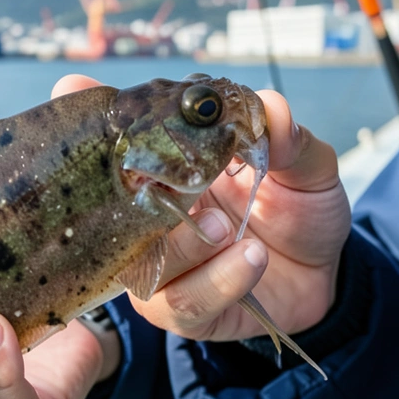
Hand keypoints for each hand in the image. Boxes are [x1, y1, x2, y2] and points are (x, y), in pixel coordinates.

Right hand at [54, 74, 349, 341]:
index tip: (72, 87)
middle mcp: (153, 221)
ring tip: (224, 228)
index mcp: (168, 173)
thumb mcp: (303, 164)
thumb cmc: (297, 209)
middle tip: (172, 181)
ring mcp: (164, 268)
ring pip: (144, 264)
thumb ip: (287, 139)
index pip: (120, 144)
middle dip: (131, 193)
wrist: (326, 271)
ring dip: (184, 245)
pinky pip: (185, 302)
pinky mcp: (187, 311)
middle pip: (112, 209)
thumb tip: (272, 107)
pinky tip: (250, 258)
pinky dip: (218, 280)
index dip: (92, 122)